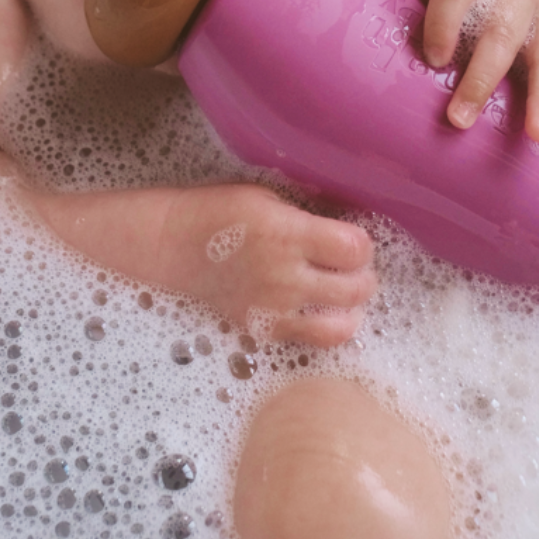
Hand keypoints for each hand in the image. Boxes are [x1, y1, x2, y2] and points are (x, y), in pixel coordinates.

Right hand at [157, 184, 376, 347]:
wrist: (173, 246)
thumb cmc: (220, 211)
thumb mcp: (267, 197)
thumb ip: (307, 216)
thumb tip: (347, 229)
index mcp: (287, 234)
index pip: (354, 249)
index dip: (364, 244)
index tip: (355, 240)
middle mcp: (285, 276)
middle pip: (355, 288)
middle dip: (364, 276)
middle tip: (355, 267)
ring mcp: (274, 309)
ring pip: (341, 325)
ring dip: (353, 309)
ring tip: (346, 294)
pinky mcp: (263, 331)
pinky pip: (313, 341)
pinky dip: (328, 328)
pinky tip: (324, 311)